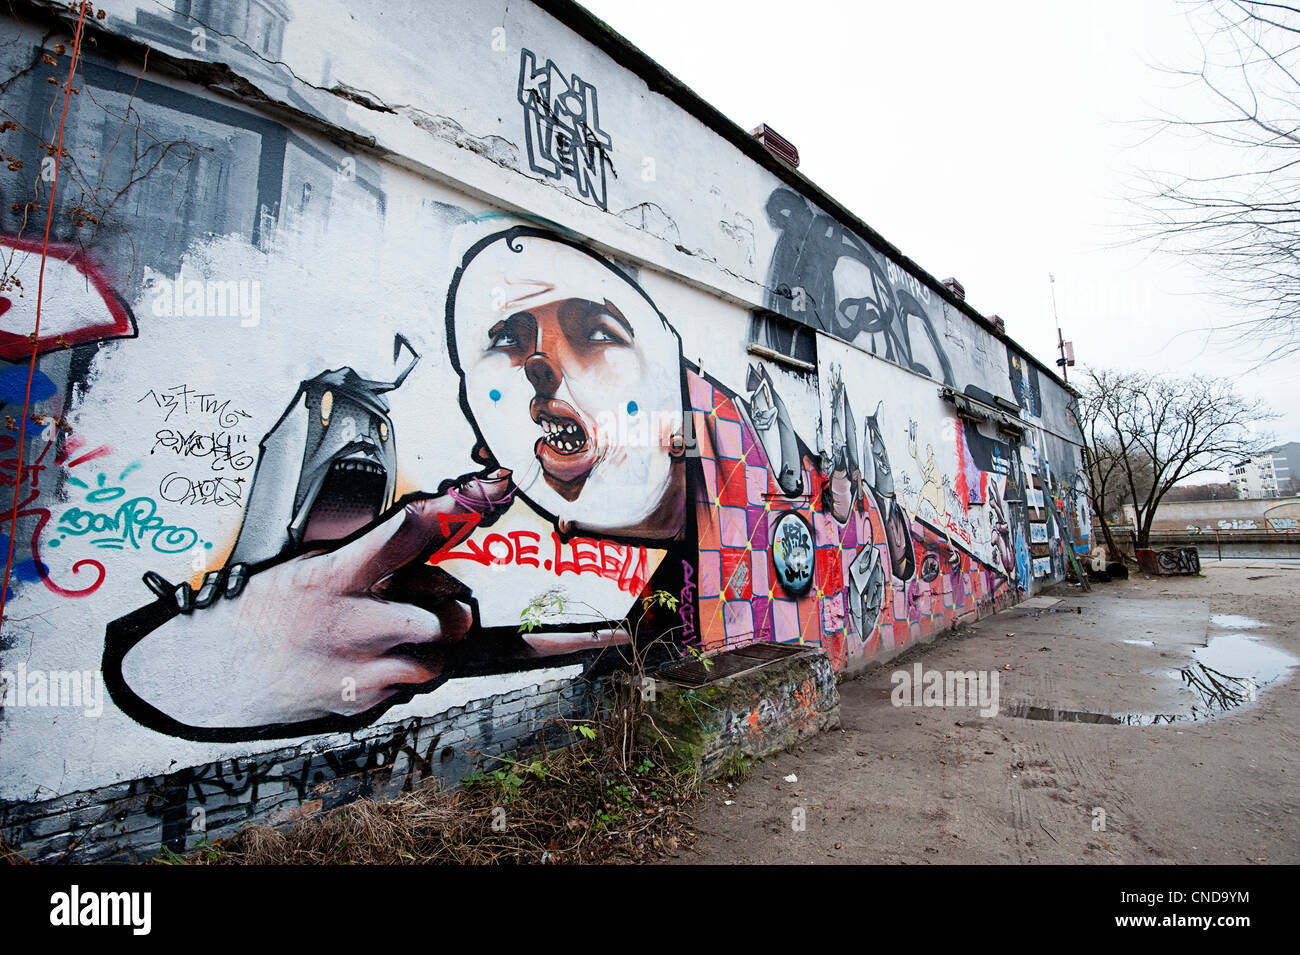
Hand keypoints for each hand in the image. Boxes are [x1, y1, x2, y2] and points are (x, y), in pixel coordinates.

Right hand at [120, 470, 512, 729]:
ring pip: (435, 659)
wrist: (215, 671)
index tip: (490, 493)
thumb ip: (365, 554)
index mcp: (335, 576)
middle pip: (444, 617)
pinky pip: (410, 688)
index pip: (406, 534)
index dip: (453, 511)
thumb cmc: (268, 608)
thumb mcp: (307, 562)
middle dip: (451, 610)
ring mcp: (356, 669)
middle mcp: (351, 624)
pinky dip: (404, 673)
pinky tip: (374, 661)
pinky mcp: (358, 703)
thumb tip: (427, 531)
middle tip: (435, 605)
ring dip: (431, 647)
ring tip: (396, 636)